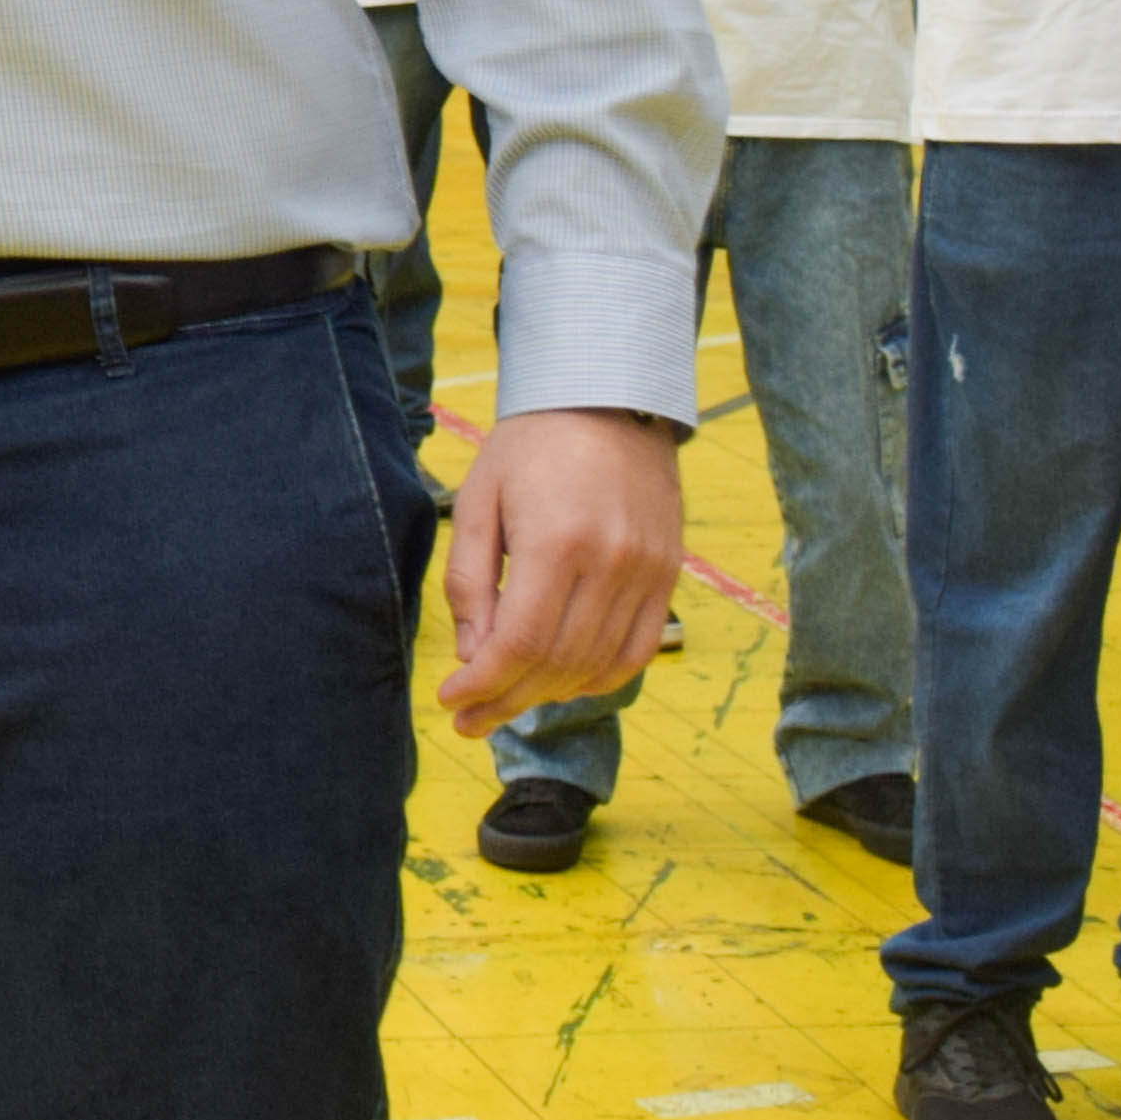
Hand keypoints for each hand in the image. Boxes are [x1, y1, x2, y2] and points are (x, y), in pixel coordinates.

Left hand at [434, 407, 683, 736]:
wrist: (608, 398)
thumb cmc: (530, 446)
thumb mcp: (479, 501)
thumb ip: (471, 581)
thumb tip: (474, 656)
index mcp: (557, 543)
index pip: (521, 644)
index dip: (484, 685)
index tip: (451, 702)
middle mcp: (612, 562)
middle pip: (559, 663)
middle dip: (508, 701)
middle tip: (470, 721)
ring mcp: (648, 570)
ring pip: (599, 665)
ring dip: (549, 696)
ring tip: (507, 703)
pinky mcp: (669, 572)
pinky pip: (637, 650)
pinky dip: (598, 677)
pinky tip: (563, 682)